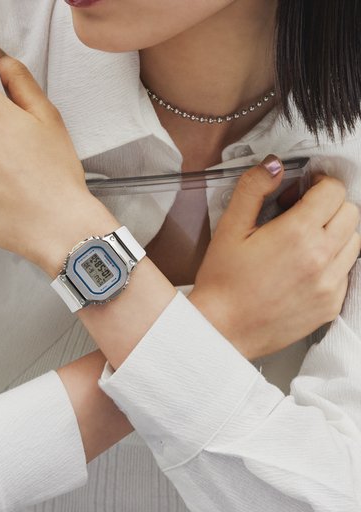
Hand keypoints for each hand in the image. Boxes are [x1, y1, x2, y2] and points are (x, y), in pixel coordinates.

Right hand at [189, 155, 360, 359]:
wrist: (223, 328)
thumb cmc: (223, 280)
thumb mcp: (229, 228)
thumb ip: (252, 189)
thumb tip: (273, 165)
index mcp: (297, 234)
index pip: (334, 191)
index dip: (319, 184)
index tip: (304, 190)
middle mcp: (322, 258)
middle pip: (351, 213)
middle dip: (331, 206)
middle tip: (303, 214)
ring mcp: (330, 285)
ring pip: (356, 242)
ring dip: (337, 232)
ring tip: (306, 241)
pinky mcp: (330, 306)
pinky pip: (347, 272)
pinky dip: (334, 262)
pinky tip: (305, 267)